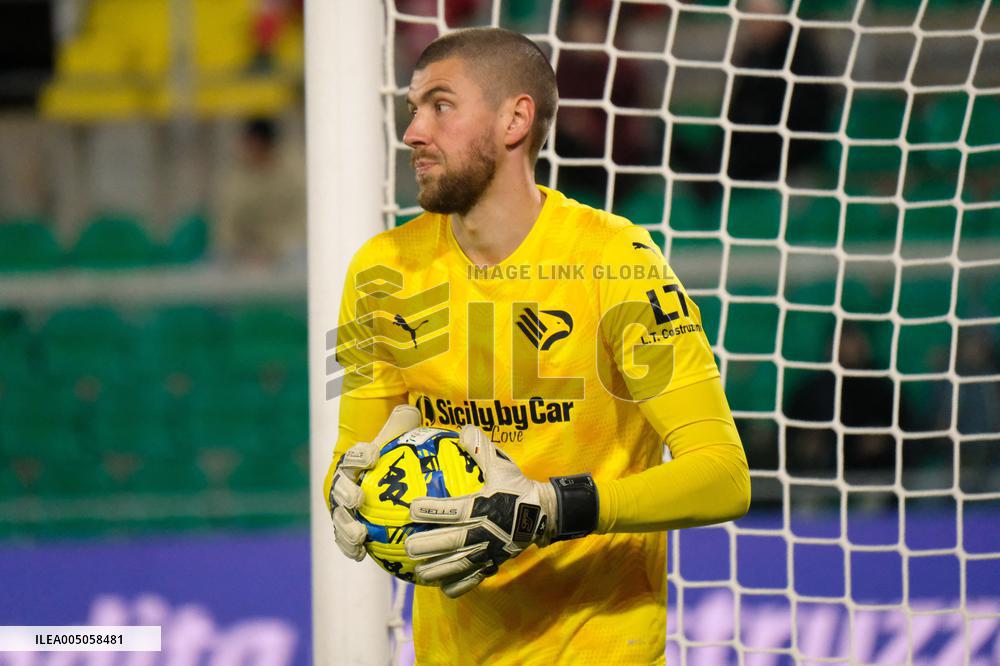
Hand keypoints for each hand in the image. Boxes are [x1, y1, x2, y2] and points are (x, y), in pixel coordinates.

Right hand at [328, 404, 421, 560]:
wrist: (386, 486)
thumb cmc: (395, 460)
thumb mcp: (402, 440)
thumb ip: (405, 425)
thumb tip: (412, 411)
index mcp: (355, 462)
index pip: (354, 455)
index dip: (358, 455)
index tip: (371, 456)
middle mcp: (344, 484)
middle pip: (339, 488)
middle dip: (344, 493)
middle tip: (358, 499)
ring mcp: (342, 509)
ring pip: (339, 518)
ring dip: (345, 527)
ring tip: (359, 534)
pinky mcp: (346, 530)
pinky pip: (344, 541)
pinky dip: (350, 548)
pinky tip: (361, 555)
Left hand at [405, 425, 597, 596]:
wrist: (544, 513)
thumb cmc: (517, 488)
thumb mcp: (502, 465)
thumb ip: (481, 448)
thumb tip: (462, 428)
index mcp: (483, 506)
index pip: (454, 509)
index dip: (432, 510)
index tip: (411, 509)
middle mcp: (484, 531)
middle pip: (453, 542)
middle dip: (428, 545)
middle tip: (408, 547)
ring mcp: (490, 551)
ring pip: (461, 565)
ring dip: (438, 570)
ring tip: (419, 573)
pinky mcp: (495, 563)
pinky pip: (476, 578)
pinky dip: (460, 585)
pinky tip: (443, 588)